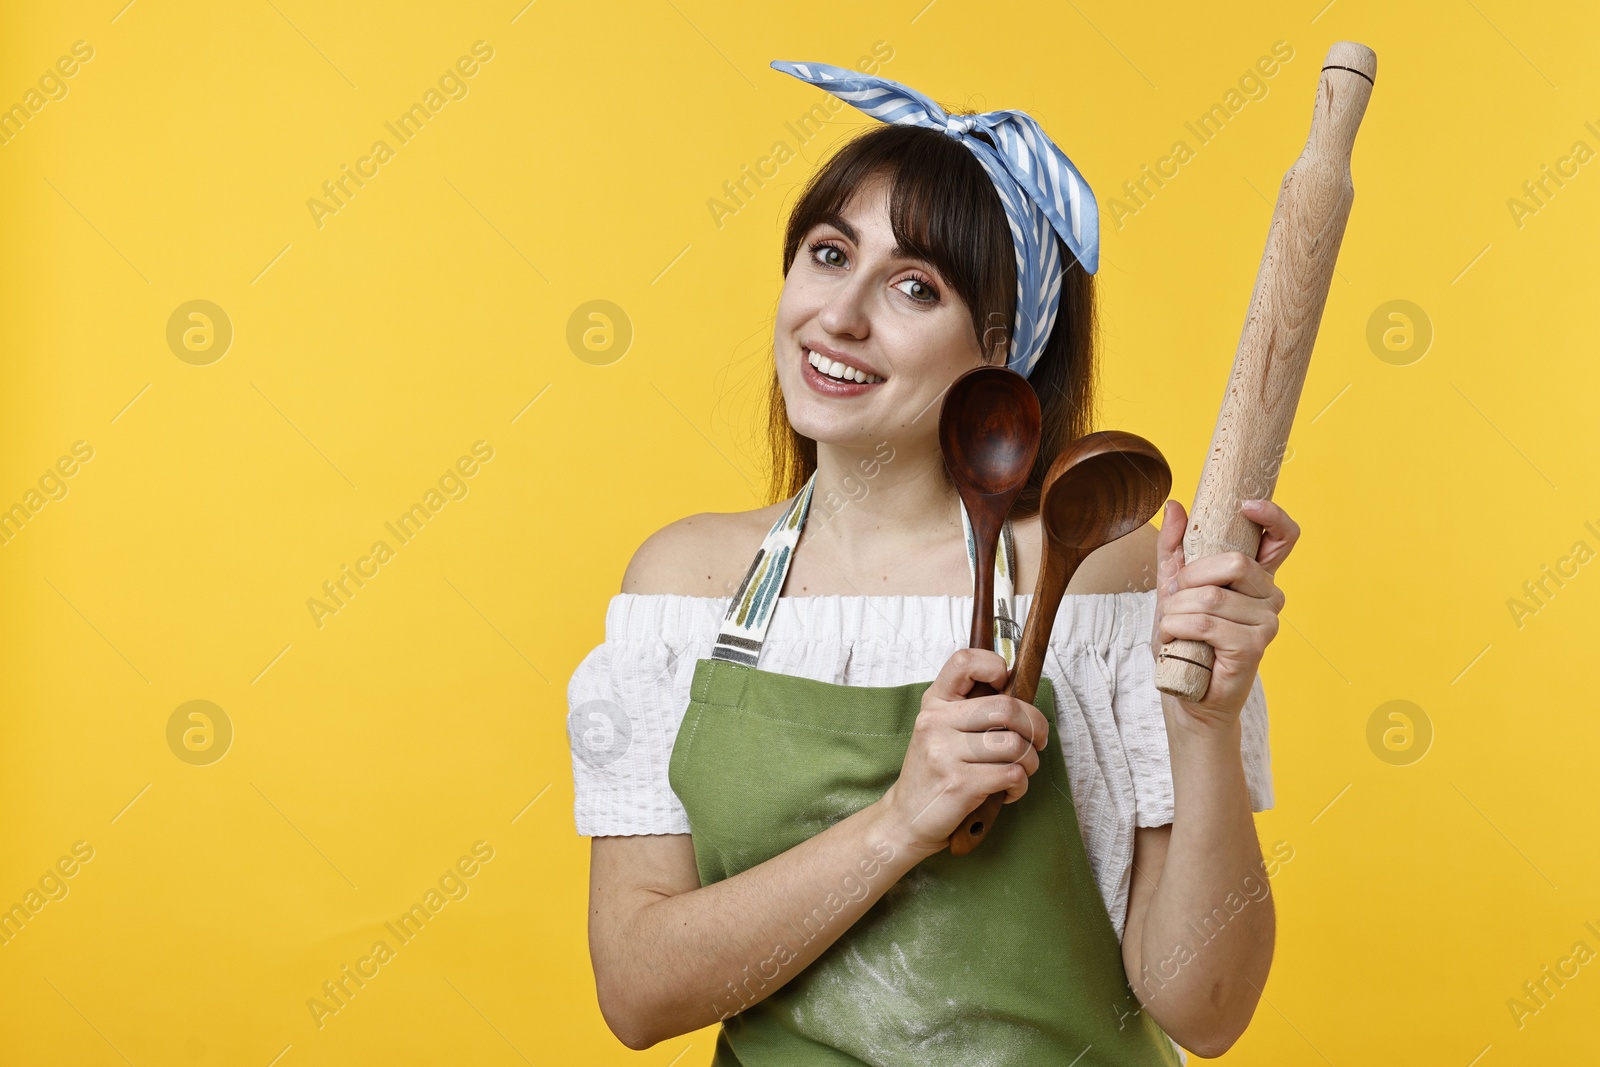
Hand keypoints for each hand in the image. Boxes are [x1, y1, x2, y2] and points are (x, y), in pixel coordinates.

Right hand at [876, 647, 1049, 857]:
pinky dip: (1020, 785)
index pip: (964, 661)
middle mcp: (935, 722)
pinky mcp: (958, 783)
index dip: (995, 666)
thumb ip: (971, 708)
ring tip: (1021, 770)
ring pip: (1014, 744)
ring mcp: (944, 753)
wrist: (907, 817)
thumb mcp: (941, 730)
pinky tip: (1008, 790)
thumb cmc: (935, 771)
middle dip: (1035, 726)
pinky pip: (1012, 774)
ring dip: (1030, 761)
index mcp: (934, 702)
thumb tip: (1018, 691)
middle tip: (1036, 742)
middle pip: (1007, 707)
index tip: (1007, 687)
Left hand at [1152, 497, 1299, 722]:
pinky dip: (1177, 629)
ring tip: (1173, 628)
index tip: (1246, 505)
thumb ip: (1175, 548)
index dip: (1273, 516)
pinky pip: (1204, 623)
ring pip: (1211, 597)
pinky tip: (1177, 641)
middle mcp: (1270, 597)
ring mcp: (1266, 623)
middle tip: (1176, 599)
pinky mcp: (1254, 647)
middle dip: (1190, 578)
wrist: (1185, 694)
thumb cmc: (1184, 642)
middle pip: (1234, 562)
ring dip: (1176, 612)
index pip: (1283, 537)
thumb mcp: (1172, 588)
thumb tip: (1176, 506)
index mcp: (1256, 578)